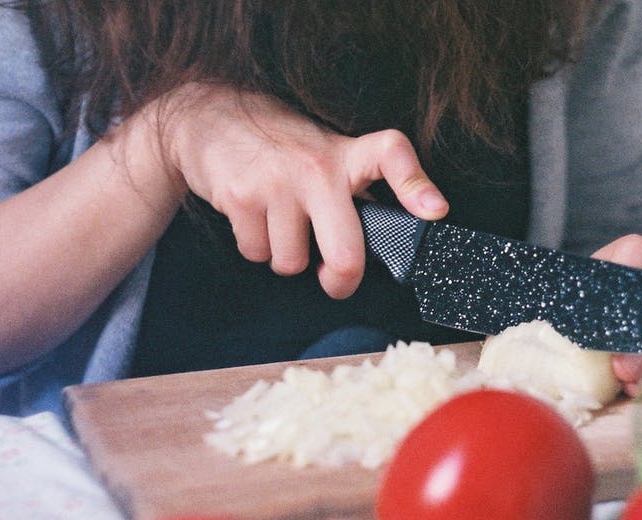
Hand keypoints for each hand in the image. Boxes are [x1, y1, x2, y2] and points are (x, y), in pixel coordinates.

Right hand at [158, 83, 447, 297]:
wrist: (207, 117)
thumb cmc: (279, 145)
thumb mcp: (324, 152)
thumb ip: (353, 190)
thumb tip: (384, 242)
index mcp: (346, 153)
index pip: (392, 156)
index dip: (416, 186)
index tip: (434, 211)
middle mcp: (316, 166)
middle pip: (344, 253)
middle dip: (340, 280)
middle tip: (335, 280)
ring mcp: (277, 183)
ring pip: (292, 263)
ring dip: (285, 256)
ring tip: (279, 222)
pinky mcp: (240, 198)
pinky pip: (257, 253)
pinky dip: (254, 245)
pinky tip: (253, 216)